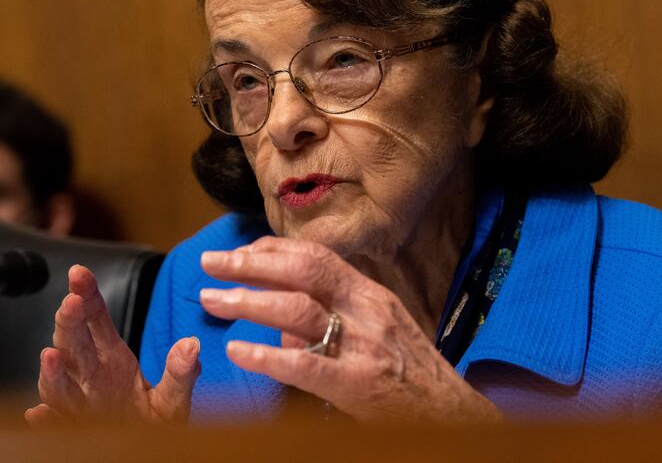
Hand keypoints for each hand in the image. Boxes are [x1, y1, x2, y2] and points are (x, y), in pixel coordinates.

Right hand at [25, 265, 200, 425]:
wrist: (148, 452)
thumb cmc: (155, 423)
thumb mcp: (174, 398)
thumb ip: (181, 373)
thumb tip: (192, 345)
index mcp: (112, 359)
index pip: (96, 321)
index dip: (87, 296)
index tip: (79, 273)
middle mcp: (91, 378)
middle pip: (74, 346)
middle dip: (70, 324)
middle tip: (71, 304)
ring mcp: (82, 406)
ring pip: (60, 386)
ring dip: (53, 372)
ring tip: (50, 356)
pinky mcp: (78, 432)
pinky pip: (59, 426)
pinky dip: (48, 421)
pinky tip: (38, 414)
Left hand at [199, 236, 501, 422]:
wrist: (450, 412)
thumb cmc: (409, 371)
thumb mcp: (378, 330)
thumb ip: (335, 318)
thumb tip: (282, 327)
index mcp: (370, 294)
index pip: (316, 257)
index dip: (273, 249)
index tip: (240, 250)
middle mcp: (366, 310)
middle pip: (302, 273)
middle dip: (251, 263)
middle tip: (210, 262)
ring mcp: (362, 346)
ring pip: (298, 311)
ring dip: (249, 302)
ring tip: (212, 300)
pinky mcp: (357, 384)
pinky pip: (306, 366)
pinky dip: (268, 357)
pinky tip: (238, 351)